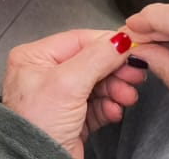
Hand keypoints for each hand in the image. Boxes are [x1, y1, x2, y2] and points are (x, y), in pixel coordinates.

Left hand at [2, 29, 145, 158]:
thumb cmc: (35, 128)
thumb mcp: (67, 84)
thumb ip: (96, 58)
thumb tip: (120, 39)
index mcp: (34, 57)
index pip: (78, 40)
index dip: (106, 44)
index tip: (131, 47)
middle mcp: (45, 75)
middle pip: (91, 62)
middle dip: (114, 70)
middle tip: (134, 73)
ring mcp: (59, 98)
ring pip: (96, 84)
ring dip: (115, 89)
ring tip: (126, 95)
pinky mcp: (71, 119)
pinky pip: (96, 106)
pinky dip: (109, 107)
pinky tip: (114, 110)